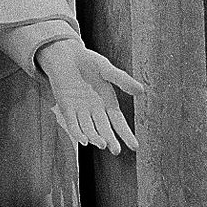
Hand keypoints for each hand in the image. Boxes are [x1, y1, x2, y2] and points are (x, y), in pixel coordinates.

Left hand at [38, 37, 142, 154]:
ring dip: (95, 138)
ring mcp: (80, 111)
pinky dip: (78, 132)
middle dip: (111, 140)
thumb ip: (121, 79)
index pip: (119, 123)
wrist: (65, 55)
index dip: (126, 134)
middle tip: (116, 151)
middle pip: (105, 129)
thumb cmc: (88, 61)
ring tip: (102, 144)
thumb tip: (141, 91)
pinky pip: (73, 124)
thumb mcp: (106, 69)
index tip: (135, 147)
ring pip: (89, 129)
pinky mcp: (66, 108)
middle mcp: (95, 110)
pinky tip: (84, 141)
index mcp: (108, 102)